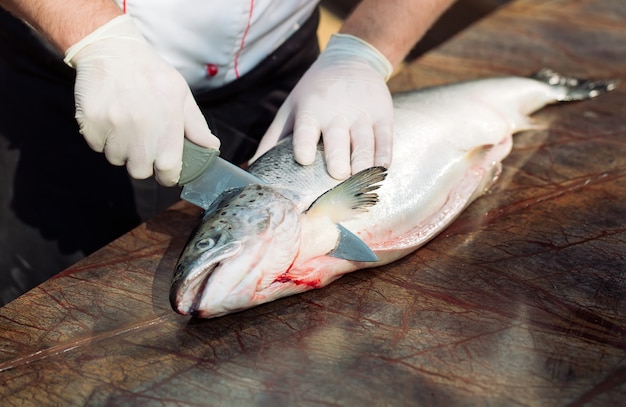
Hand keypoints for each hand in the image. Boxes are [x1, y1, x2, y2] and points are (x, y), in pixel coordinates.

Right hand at [64, 15, 219, 185]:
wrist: (111, 48)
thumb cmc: (151, 73)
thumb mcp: (180, 94)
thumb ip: (196, 125)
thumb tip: (211, 148)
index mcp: (168, 123)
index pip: (168, 170)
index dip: (168, 175)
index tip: (165, 171)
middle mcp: (141, 127)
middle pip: (140, 171)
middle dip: (143, 162)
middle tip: (143, 144)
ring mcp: (113, 126)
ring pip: (116, 159)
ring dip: (121, 150)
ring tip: (125, 125)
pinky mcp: (90, 122)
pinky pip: (96, 146)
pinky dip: (102, 138)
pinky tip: (109, 118)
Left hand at [251, 33, 393, 178]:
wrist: (352, 60)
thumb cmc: (315, 92)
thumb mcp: (291, 107)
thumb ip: (274, 138)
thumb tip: (254, 168)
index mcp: (311, 109)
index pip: (306, 129)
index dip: (304, 144)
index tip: (304, 160)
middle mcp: (337, 113)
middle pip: (338, 141)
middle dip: (338, 160)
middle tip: (337, 176)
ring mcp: (362, 115)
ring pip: (365, 144)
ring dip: (363, 164)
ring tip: (359, 178)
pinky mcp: (383, 116)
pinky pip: (385, 141)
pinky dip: (384, 157)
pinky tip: (380, 169)